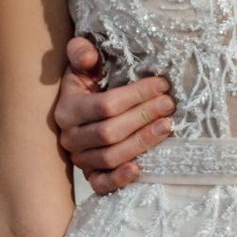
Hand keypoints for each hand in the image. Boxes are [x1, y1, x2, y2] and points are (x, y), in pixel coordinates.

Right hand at [53, 34, 175, 190]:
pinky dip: (119, 179)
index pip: (105, 106)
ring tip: (167, 126)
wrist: (80, 109)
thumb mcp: (82, 64)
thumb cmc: (88, 84)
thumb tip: (89, 57)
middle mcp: (70, 137)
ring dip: (142, 142)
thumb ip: (81, 52)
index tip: (162, 85)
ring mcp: (79, 159)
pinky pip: (101, 184)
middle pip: (110, 132)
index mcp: (68, 109)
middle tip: (169, 104)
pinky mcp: (90, 176)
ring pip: (110, 157)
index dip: (136, 95)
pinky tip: (139, 169)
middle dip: (143, 116)